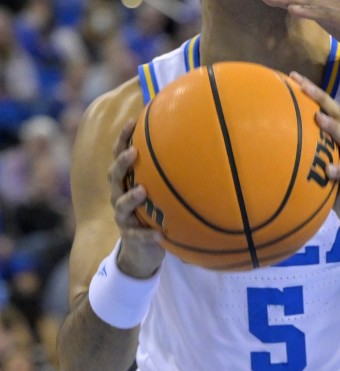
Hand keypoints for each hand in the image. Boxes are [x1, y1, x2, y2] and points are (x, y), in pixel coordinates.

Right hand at [110, 120, 164, 277]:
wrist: (142, 248)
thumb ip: (168, 170)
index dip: (123, 139)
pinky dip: (148, 234)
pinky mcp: (132, 236)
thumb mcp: (159, 190)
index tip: (132, 121)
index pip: (119, 156)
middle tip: (133, 153)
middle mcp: (120, 196)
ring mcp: (124, 217)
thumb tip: (194, 140)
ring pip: (122, 205)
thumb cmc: (154, 210)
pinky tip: (160, 234)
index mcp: (126, 182)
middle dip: (122, 163)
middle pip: (114, 176)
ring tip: (142, 191)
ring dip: (130, 197)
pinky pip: (137, 235)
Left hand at [289, 72, 339, 233]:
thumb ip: (301, 149)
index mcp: (336, 135)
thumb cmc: (332, 182)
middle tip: (304, 86)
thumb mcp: (317, 162)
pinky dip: (339, 169)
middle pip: (337, 113)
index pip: (325, 106)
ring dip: (333, 127)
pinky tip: (329, 170)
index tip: (292, 75)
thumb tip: (266, 139)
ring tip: (319, 119)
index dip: (312, 90)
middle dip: (321, 98)